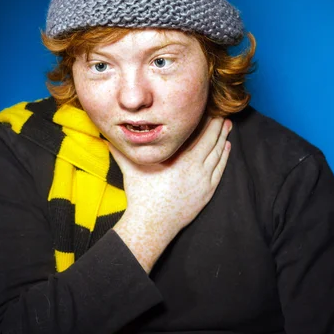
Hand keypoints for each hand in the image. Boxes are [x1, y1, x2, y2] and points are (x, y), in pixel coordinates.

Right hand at [111, 117, 231, 272]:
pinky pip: (219, 171)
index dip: (204, 121)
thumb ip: (121, 152)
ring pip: (218, 155)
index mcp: (178, 160)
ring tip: (228, 126)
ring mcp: (203, 181)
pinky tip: (226, 148)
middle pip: (211, 141)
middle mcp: (194, 168)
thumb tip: (106, 138)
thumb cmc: (141, 196)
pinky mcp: (206, 192)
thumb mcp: (131, 170)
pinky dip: (224, 158)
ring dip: (223, 139)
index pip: (197, 134)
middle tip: (223, 113)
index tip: (208, 109)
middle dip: (218, 126)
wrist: (152, 224)